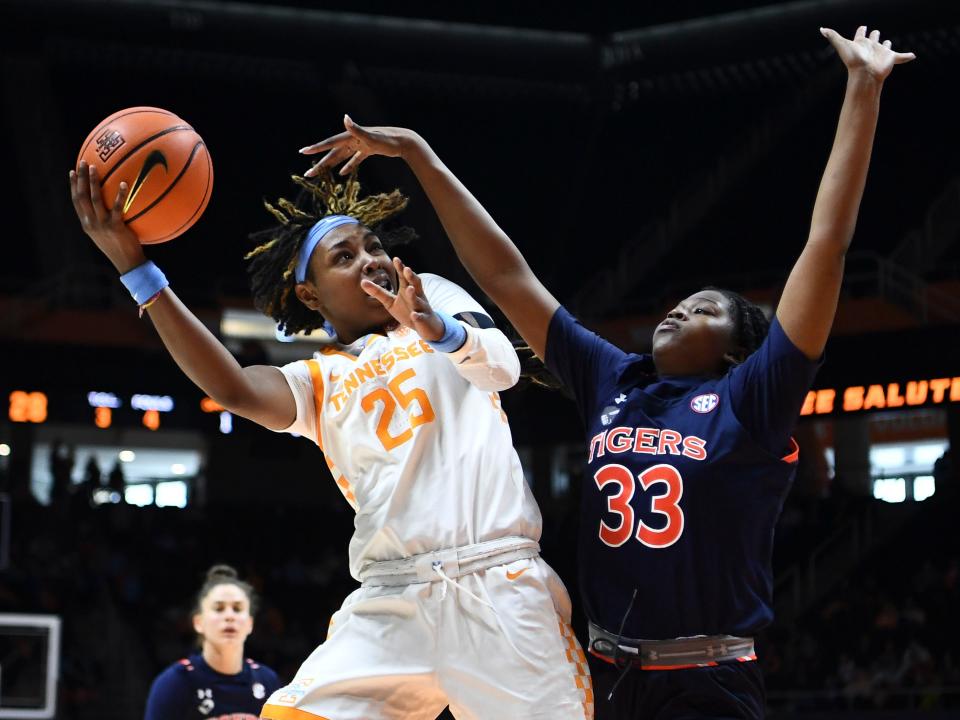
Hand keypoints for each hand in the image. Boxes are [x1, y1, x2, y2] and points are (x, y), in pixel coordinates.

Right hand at [69, 161, 145, 272]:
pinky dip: (119, 195)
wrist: (128, 263)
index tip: (73, 172)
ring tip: (95, 167)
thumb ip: (104, 219)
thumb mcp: (107, 233)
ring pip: (94, 199)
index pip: (76, 201)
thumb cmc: (120, 247)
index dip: (74, 186)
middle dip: (80, 178)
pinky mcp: (115, 227)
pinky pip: (116, 208)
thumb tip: (111, 204)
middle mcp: (90, 223)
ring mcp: (101, 225)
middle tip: (82, 162)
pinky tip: (123, 184)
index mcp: (86, 224)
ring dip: (93, 182)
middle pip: (81, 196)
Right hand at [299, 115, 418, 176]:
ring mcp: (359, 144)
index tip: (303, 151)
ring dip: (330, 165)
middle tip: (307, 174)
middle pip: (332, 153)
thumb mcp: (372, 137)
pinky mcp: (367, 150)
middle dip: (320, 164)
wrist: (404, 141)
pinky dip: (348, 166)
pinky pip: (354, 160)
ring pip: (341, 157)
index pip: (330, 143)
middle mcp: (352, 139)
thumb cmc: (388, 140)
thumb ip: (357, 129)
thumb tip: (345, 118)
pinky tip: (341, 173)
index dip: (316, 148)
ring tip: (319, 173)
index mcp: (350, 136)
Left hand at [361, 257, 444, 340]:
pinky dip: (418, 316)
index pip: (405, 277)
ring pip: (418, 300)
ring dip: (414, 295)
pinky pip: (421, 317)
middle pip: (415, 284)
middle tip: (406, 269)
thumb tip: (362, 282)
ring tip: (409, 289)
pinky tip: (413, 315)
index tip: (396, 259)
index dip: (401, 269)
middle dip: (411, 277)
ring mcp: (421, 307)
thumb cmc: (407, 311)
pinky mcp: (423, 319)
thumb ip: (379, 292)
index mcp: (408, 290)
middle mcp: (417, 296)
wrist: (426, 325)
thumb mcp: (390, 302)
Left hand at [821, 26, 914, 81]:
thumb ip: (832, 36)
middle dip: (873, 35)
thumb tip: (821, 29)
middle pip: (873, 38)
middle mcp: (871, 47)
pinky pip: (901, 57)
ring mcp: (881, 53)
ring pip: (885, 46)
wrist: (865, 74)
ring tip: (887, 44)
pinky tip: (913, 56)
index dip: (861, 31)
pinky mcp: (890, 58)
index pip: (860, 34)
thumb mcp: (842, 45)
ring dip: (886, 45)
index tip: (863, 27)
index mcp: (861, 43)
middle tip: (874, 33)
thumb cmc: (853, 60)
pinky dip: (906, 57)